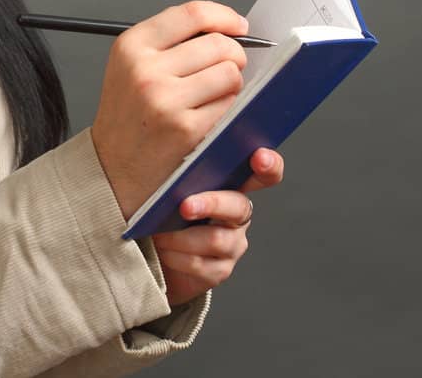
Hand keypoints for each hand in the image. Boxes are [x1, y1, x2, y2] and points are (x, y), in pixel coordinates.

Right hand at [91, 1, 250, 221]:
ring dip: (232, 85)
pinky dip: (229, 110)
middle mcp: (145, 70)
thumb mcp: (132, 66)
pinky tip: (211, 115)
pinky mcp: (185, 129)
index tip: (238, 26)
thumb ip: (171, 42)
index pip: (193, 14)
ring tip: (213, 96)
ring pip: (230, 74)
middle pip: (219, 44)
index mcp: (132, 46)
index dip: (224, 17)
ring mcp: (165, 100)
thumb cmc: (128, 117)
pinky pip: (230, 106)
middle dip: (234, 56)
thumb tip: (225, 28)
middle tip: (227, 69)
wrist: (110, 168)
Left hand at [151, 146, 283, 307]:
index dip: (269, 165)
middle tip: (185, 207)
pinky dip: (177, 257)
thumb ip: (180, 171)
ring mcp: (232, 244)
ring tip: (159, 234)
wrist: (152, 255)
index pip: (263, 172)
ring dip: (181, 237)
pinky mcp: (220, 270)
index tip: (259, 158)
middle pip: (238, 206)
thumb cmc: (161, 212)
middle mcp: (237, 215)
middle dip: (210, 204)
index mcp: (230, 185)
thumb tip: (169, 151)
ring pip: (216, 239)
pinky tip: (164, 252)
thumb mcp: (169, 186)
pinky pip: (202, 264)